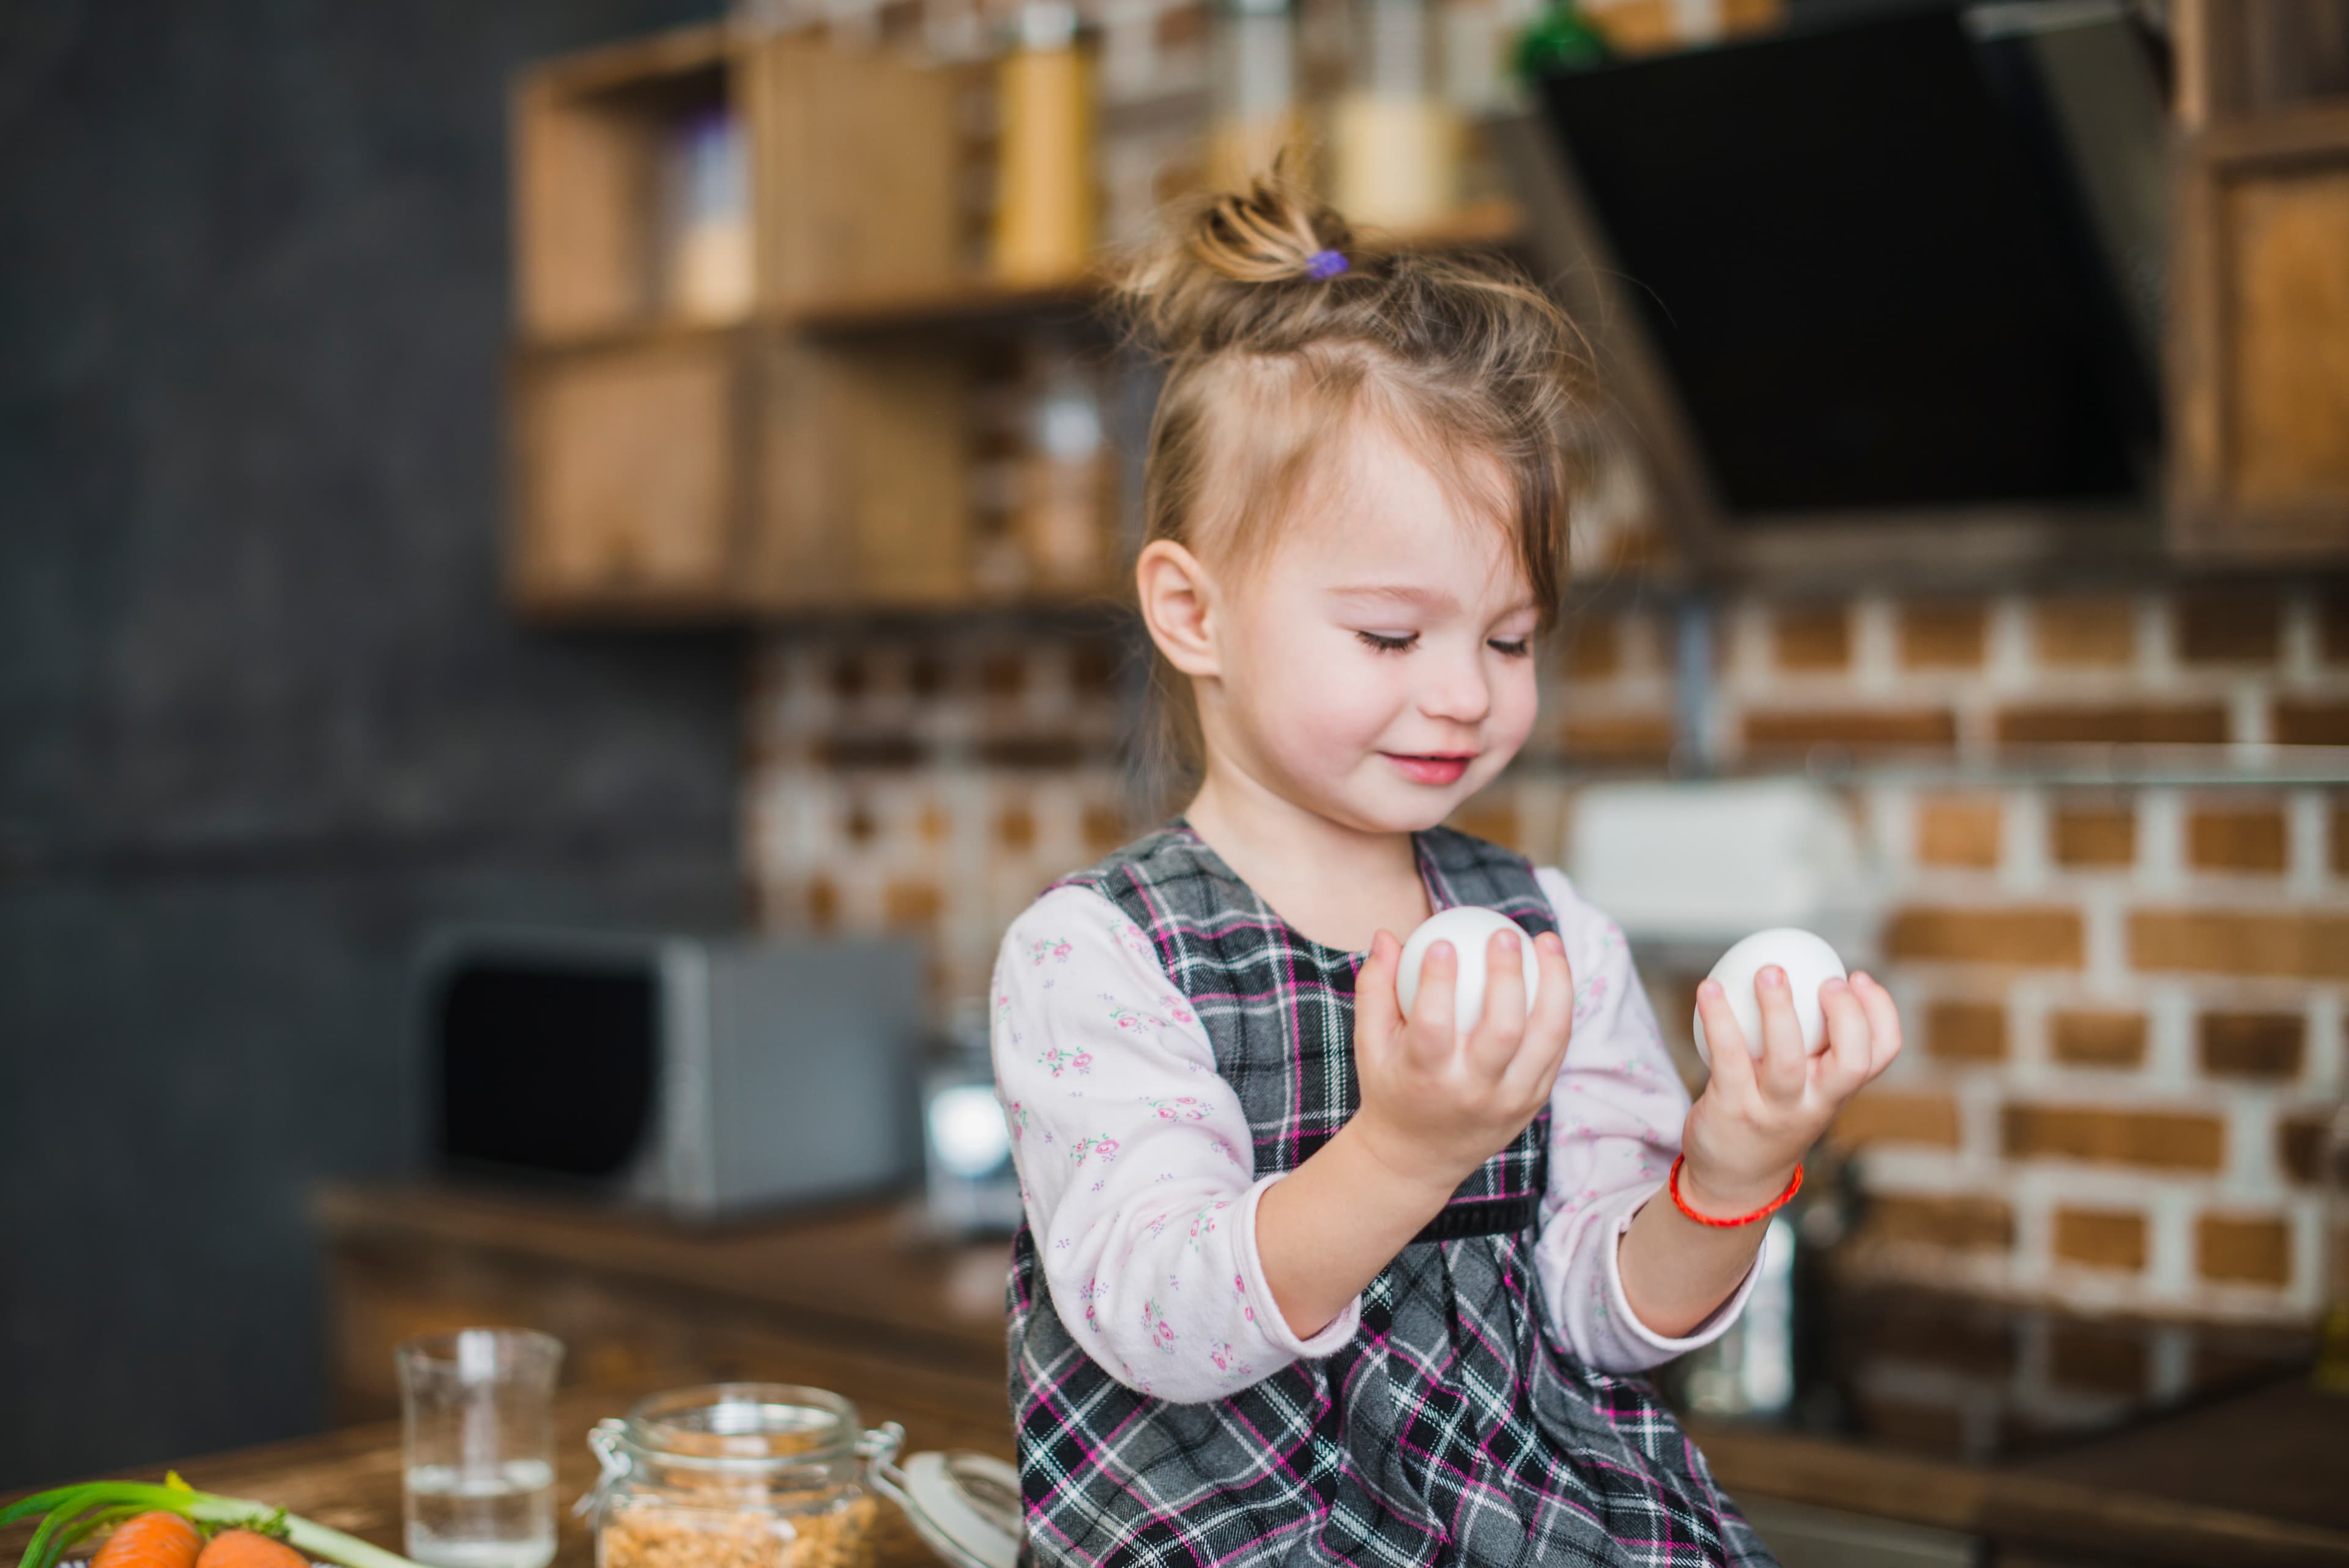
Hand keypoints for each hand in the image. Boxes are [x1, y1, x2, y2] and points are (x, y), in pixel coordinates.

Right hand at [1349, 926, 1574, 1193]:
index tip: (1442, 939)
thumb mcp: (1370, 1045)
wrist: (1418, 1158)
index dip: (1437, 980)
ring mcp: (1510, 1100)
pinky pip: (1556, 1047)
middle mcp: (1472, 1092)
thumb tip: (1386, 935)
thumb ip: (1375, 988)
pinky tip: (1554, 971)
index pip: (1433, 1025)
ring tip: (1547, 940)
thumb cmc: (1392, 1087)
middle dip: (1508, 976)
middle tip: (1504, 934)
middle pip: (1502, 1030)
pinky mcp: (1534, 1101)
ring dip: (1554, 983)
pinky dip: (1560, 1006)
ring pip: (1546, 1037)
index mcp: (1425, 1078)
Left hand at [1680, 967, 1901, 1216]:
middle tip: (1828, 979)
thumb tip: (1804, 969)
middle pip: (1851, 1063)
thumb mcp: (1807, 1087)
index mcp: (1837, 1089)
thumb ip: (1814, 1044)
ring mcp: (1773, 1109)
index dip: (1881, 1013)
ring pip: (1787, 1061)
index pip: (1881, 1054)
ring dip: (1779, 1011)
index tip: (1859, 976)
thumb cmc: (1773, 1115)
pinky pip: (1728, 1058)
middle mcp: (1814, 1103)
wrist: (1735, 1178)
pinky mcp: (1731, 1109)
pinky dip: (1719, 1018)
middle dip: (1847, 1017)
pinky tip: (1710, 988)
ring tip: (1768, 971)